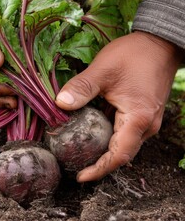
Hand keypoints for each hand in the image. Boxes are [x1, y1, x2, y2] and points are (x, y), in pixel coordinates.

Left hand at [55, 31, 183, 181]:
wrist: (160, 43)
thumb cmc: (135, 55)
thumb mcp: (103, 69)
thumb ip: (82, 88)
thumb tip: (60, 104)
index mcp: (138, 119)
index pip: (118, 156)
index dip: (99, 170)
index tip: (80, 177)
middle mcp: (146, 126)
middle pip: (121, 154)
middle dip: (98, 163)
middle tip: (75, 164)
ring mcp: (147, 121)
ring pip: (123, 144)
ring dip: (103, 150)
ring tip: (80, 151)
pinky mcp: (143, 114)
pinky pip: (125, 132)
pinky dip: (109, 136)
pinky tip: (92, 131)